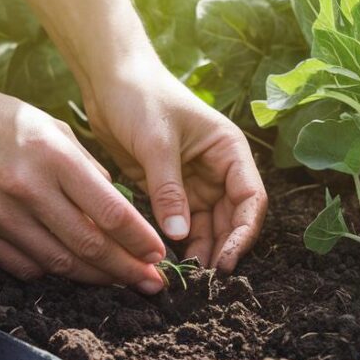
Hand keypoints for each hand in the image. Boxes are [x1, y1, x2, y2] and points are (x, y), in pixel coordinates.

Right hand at [0, 75, 166, 292]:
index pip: (110, 211)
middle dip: (126, 270)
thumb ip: (87, 168)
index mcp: (52, 156)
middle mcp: (25, 188)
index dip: (139, 240)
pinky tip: (70, 268)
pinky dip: (52, 270)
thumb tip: (119, 211)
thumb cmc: (1, 119)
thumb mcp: (52, 128)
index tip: (159, 256)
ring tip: (118, 281)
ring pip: (58, 263)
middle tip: (151, 282)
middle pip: (88, 245)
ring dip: (93, 277)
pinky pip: (23, 266)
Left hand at [84, 58, 267, 273]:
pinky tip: (168, 261)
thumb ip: (169, 189)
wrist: (108, 80)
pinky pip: (180, 222)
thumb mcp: (156, 143)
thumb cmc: (140, 97)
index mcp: (229, 150)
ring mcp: (194, 180)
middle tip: (203, 279)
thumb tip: (180, 236)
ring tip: (186, 276)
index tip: (227, 261)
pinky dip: (178, 242)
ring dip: (200, 250)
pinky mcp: (169, 189)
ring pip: (207, 225)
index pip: (251, 198)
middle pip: (232, 218)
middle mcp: (219, 168)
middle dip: (222, 248)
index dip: (244, 232)